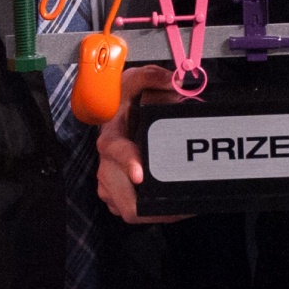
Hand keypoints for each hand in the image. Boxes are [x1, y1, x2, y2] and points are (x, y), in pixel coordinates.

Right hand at [96, 65, 191, 223]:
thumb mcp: (136, 81)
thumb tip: (172, 81)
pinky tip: (173, 207)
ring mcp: (110, 181)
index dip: (127, 163)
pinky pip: (132, 211)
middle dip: (147, 207)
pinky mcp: (116, 192)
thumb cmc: (125, 101)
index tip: (140, 173)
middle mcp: (107, 163)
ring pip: (127, 209)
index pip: (114, 150)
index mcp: (111, 136)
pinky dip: (153, 212)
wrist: (114, 114)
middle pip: (120, 196)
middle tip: (177, 208)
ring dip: (153, 212)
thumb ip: (152, 76)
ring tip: (181, 209)